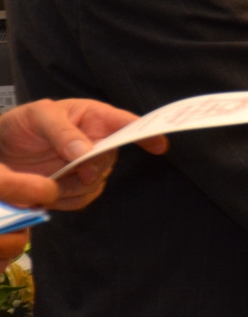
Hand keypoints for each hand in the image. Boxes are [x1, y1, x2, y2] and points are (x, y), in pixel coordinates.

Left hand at [0, 99, 163, 210]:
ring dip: (74, 186)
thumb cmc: (20, 125)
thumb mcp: (37, 117)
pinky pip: (83, 199)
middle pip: (111, 158)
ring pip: (98, 183)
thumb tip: (87, 152)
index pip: (127, 124)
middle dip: (93, 167)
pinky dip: (66, 200)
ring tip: (48, 178)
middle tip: (72, 168)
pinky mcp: (74, 188)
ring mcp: (87, 166)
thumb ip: (62, 132)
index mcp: (94, 117)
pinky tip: (49, 191)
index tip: (159, 145)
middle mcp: (96, 142)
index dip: (146, 133)